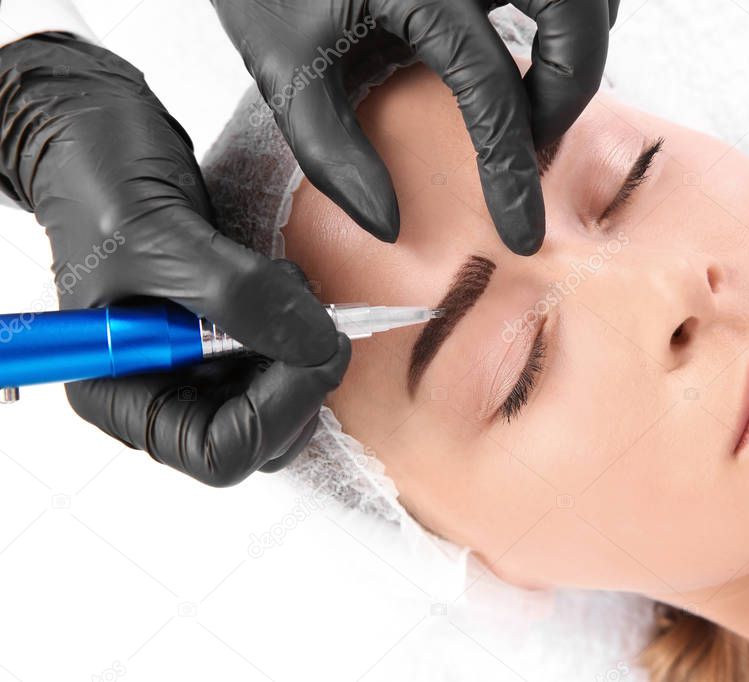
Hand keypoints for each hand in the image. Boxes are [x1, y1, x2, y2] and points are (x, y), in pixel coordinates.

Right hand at [0, 33, 347, 485]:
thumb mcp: (161, 237)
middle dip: (302, 380)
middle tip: (317, 315)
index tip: (317, 350)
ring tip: (289, 283)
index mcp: (121, 392)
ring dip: (307, 350)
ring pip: (285, 399)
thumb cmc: (98, 181)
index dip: (280, 412)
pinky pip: (289, 356)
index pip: (220, 452)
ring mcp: (200, 364)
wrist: (96, 132)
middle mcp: (164, 388)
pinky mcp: (231, 333)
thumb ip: (239, 296)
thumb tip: (316, 344)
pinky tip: (289, 279)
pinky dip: (307, 325)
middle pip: (264, 437)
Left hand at [212, 0, 620, 255]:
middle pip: (574, 15)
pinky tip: (539, 35)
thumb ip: (332, 151)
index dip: (514, 172)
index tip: (521, 231)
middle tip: (538, 133)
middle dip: (572, 87)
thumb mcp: (285, 70)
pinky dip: (574, 8)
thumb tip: (389, 223)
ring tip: (543, 86)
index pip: (493, 92)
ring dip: (580, 41)